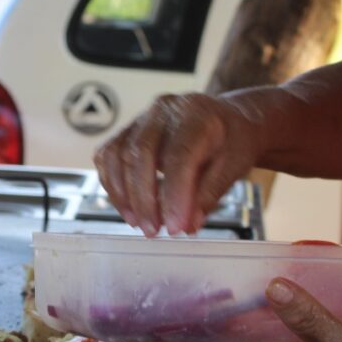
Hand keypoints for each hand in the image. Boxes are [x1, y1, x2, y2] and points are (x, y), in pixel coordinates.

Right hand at [94, 92, 261, 235]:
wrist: (226, 119)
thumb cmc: (231, 142)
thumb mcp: (233, 167)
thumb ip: (209, 195)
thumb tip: (186, 225)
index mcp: (198, 116)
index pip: (179, 155)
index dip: (174, 194)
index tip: (174, 226)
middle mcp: (165, 111)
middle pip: (140, 153)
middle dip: (143, 199)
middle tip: (153, 230)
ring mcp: (142, 117)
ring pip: (118, 155)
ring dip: (124, 195)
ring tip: (139, 223)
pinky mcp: (127, 129)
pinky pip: (108, 156)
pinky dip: (113, 185)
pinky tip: (128, 207)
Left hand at [149, 278, 341, 341]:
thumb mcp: (337, 341)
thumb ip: (305, 315)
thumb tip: (271, 287)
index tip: (148, 332)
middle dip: (198, 326)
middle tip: (170, 302)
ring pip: (252, 335)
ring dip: (230, 317)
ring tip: (207, 290)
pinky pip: (279, 326)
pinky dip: (266, 309)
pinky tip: (269, 289)